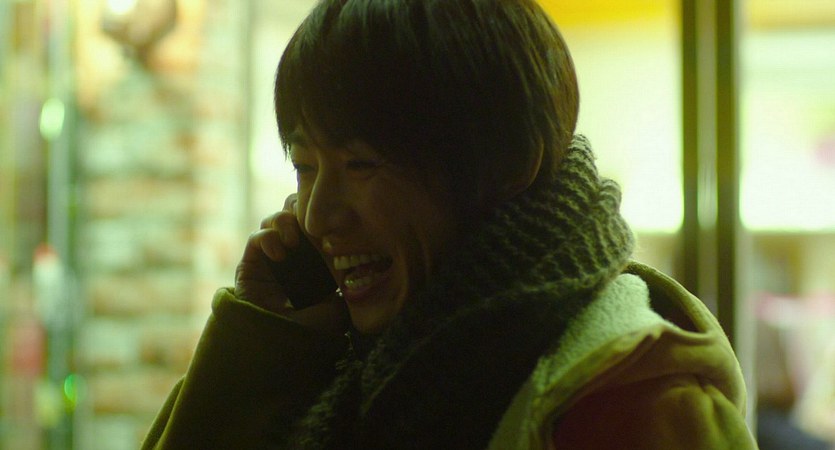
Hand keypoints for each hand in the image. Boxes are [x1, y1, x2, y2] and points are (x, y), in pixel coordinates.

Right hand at [234, 195, 348, 334]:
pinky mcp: (251, 263)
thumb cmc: (311, 329)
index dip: (326, 217)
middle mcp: (295, 254)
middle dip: (303, 210)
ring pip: (276, 219)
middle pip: (296, 213)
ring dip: (285, 221)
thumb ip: (347, 285)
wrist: (279, 345)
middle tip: (311, 223)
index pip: (321, 224)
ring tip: (293, 240)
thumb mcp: (340, 305)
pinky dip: (268, 238)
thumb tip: (357, 267)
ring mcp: (272, 257)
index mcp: (318, 259)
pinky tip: (279, 254)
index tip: (335, 222)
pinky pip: (257, 237)